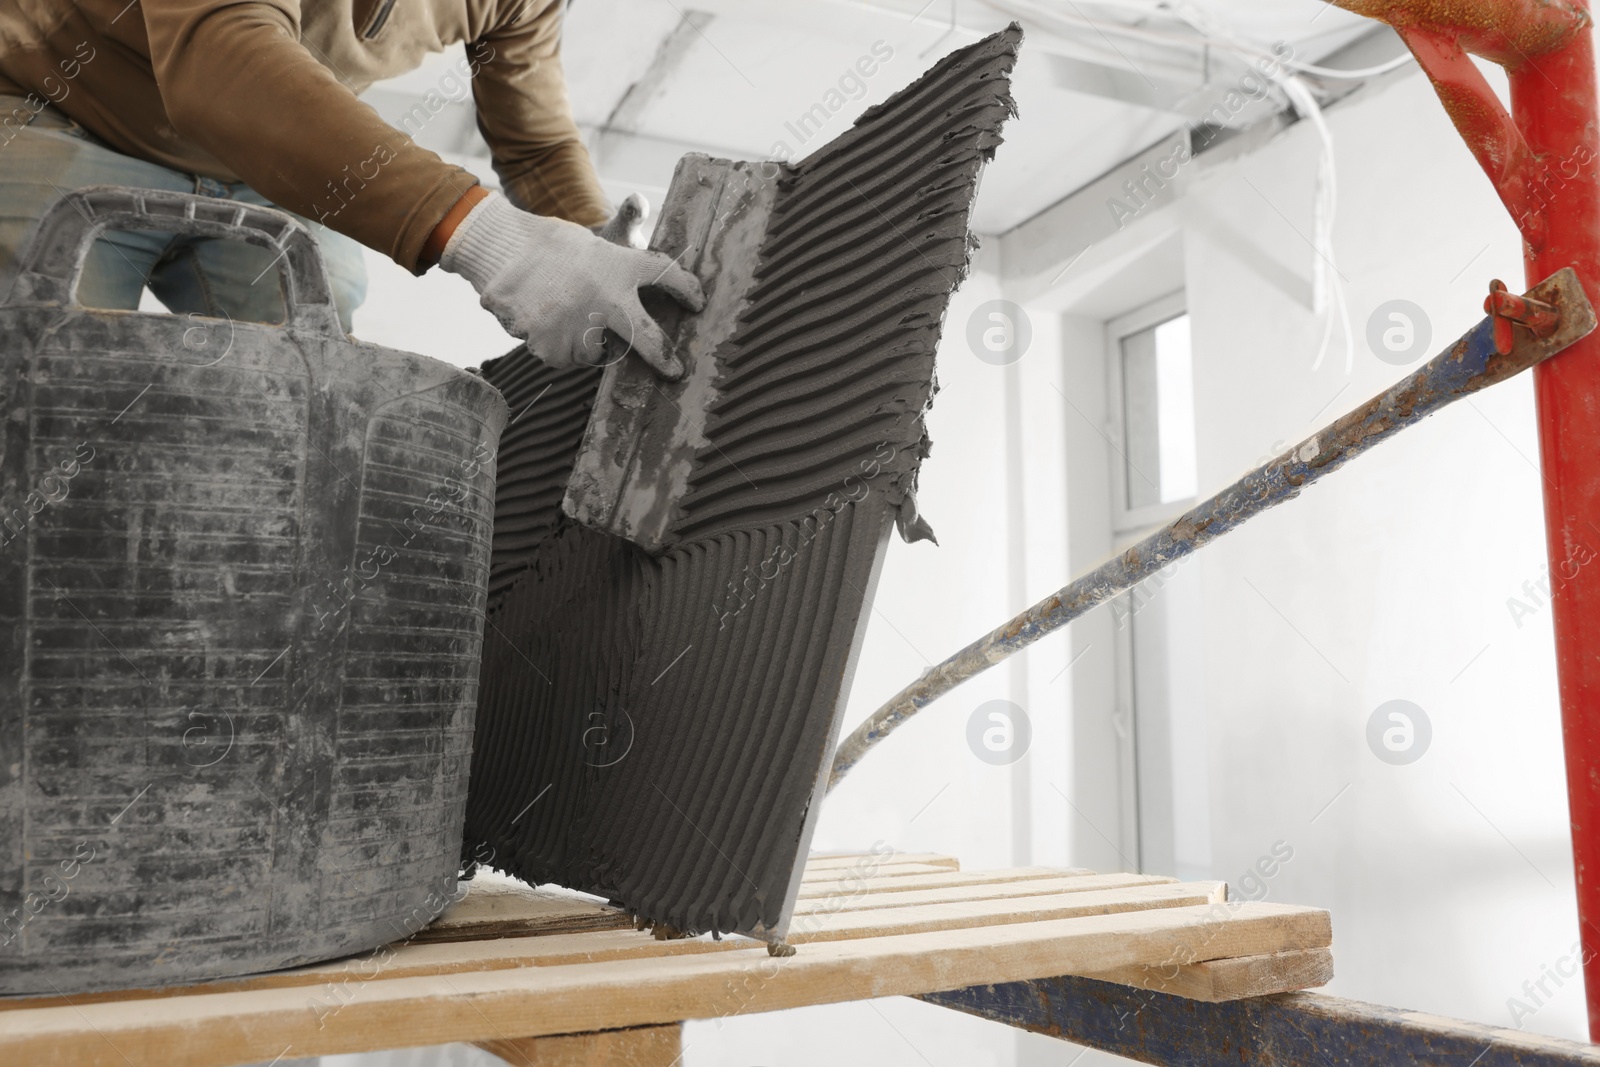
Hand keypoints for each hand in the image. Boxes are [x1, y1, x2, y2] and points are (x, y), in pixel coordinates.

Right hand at [441, 192, 703, 377]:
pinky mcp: (552, 346)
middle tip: (676, 370)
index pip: (665, 275)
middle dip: (664, 356)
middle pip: (647, 339)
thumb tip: (638, 206)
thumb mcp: (595, 240)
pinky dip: (555, 343)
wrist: (502, 248)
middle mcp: (606, 300)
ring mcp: (579, 326)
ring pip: (594, 353)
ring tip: (567, 315)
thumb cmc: (554, 246)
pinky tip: (543, 319)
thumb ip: (625, 234)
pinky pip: (562, 356)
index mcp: (621, 267)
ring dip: (587, 342)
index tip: (699, 301)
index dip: (686, 289)